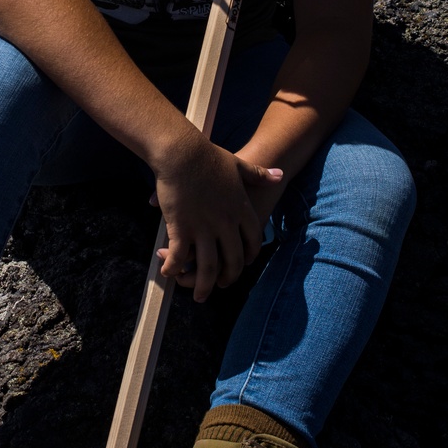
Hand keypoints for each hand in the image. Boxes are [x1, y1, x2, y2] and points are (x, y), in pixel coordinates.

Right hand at [151, 131, 282, 302]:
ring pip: (208, 267)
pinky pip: (179, 257)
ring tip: (199, 295)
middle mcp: (226, 223)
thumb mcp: (238, 164)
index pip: (253, 241)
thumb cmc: (207, 155)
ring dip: (202, 285)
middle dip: (228, 278)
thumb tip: (279, 175)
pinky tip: (168, 273)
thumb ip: (258, 175)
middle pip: (232, 260)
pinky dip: (172, 268)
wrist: (182, 152)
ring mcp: (204, 228)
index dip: (248, 256)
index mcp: (241, 209)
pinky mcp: (181, 228)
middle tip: (222, 286)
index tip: (243, 264)